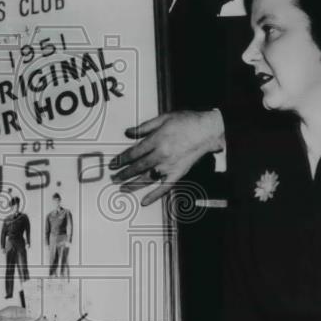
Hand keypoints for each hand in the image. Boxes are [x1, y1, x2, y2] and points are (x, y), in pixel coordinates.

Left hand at [109, 110, 224, 204]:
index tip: (113, 164)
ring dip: (133, 185)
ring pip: (147, 178)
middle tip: (113, 178)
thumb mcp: (164, 118)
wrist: (208, 130)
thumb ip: (144, 126)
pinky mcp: (178, 173)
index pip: (133, 153)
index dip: (121, 159)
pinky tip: (144, 201)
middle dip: (123, 173)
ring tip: (122, 189)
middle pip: (138, 167)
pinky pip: (164, 187)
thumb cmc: (187, 121)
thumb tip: (128, 132)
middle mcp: (161, 154)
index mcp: (156, 140)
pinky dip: (154, 195)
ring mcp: (170, 166)